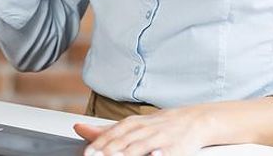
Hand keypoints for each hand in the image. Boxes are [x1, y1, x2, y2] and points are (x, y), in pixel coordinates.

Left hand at [73, 106, 209, 155]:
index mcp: (130, 125)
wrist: (193, 120)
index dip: (97, 147)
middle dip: (107, 152)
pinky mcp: (174, 149)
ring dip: (126, 154)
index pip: (110, 137)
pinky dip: (156, 155)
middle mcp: (143, 131)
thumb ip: (105, 130)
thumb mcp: (131, 125)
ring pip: (139, 148)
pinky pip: (163, 154)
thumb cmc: (158, 125)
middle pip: (121, 143)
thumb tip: (78, 128)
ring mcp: (158, 140)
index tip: (86, 155)